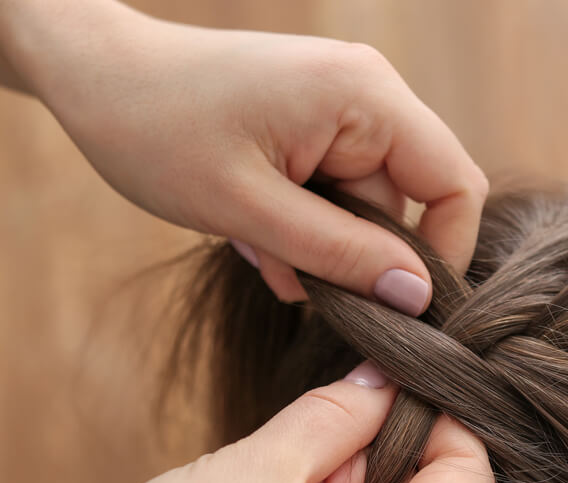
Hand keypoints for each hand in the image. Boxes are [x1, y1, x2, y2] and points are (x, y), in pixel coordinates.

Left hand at [0, 0, 487, 306]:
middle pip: (410, 201)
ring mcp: (343, 106)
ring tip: (258, 249)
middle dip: (359, 254)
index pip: (456, 184)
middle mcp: (368, 93)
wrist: (94, 74)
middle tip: (293, 278)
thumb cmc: (156, 129)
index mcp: (365, 97)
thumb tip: (417, 295)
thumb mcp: (250, 209)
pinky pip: (338, 191)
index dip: (443, 253)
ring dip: (322, 245)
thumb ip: (341, 253)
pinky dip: (305, 224)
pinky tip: (255, 231)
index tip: (400, 306)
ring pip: (368, 205)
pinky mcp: (318, 122)